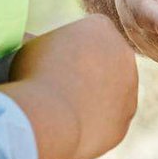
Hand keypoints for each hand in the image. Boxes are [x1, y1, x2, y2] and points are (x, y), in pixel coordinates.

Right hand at [0, 15, 137, 158]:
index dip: (68, 46)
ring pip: (110, 93)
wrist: (51, 119)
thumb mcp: (31, 46)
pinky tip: (70, 129)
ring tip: (62, 110)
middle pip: (105, 61)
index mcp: (101, 28)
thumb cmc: (36, 76)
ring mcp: (129, 91)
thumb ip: (40, 41)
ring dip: (93, 99)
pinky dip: (92, 126)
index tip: (52, 59)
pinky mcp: (124, 123)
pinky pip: (107, 123)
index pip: (89, 32)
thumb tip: (28, 39)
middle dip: (87, 70)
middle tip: (58, 85)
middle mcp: (124, 55)